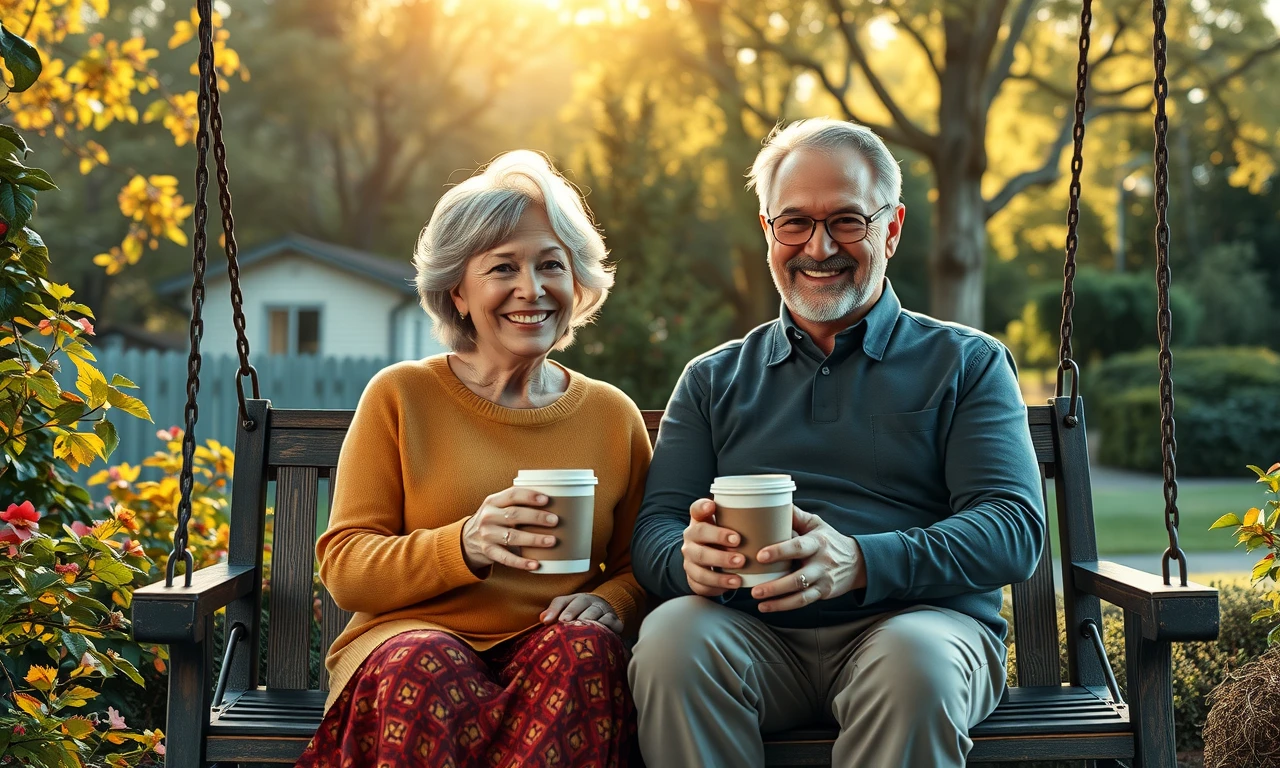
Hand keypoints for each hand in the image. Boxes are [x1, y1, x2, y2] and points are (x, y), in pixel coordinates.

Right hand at [460, 487, 558, 571]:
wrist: (469, 539)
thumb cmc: (494, 519)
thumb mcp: (498, 506)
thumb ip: (517, 502)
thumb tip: (554, 500)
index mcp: (493, 501)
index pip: (512, 495)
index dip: (529, 496)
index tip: (546, 499)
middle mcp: (488, 517)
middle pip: (514, 515)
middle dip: (536, 517)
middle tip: (555, 520)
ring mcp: (487, 535)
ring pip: (512, 536)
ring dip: (534, 539)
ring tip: (551, 541)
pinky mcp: (488, 552)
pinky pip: (506, 558)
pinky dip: (522, 562)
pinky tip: (535, 564)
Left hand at [541, 593, 622, 633]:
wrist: (607, 610)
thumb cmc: (583, 611)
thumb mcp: (568, 607)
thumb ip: (554, 611)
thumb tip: (543, 619)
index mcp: (577, 599)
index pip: (565, 601)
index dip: (560, 608)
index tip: (559, 619)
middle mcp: (591, 602)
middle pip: (582, 603)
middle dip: (574, 612)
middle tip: (568, 624)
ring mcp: (604, 610)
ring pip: (596, 611)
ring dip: (589, 619)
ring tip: (583, 629)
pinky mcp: (615, 620)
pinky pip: (612, 621)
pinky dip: (607, 625)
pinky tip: (601, 631)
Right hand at [681, 498, 747, 597]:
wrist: (708, 562)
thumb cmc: (726, 539)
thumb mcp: (731, 526)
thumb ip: (745, 518)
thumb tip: (782, 509)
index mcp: (700, 521)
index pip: (696, 509)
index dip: (702, 506)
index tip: (713, 506)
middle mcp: (691, 538)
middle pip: (698, 534)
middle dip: (718, 538)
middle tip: (738, 543)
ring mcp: (689, 559)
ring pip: (699, 564)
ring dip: (719, 571)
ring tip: (738, 577)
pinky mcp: (693, 577)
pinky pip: (700, 584)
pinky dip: (717, 586)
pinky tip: (732, 585)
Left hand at [750, 505, 865, 612]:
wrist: (857, 562)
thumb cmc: (829, 540)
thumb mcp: (816, 524)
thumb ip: (795, 516)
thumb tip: (772, 503)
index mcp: (817, 542)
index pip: (797, 547)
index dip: (779, 551)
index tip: (760, 555)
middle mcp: (821, 563)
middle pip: (798, 577)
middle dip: (776, 585)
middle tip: (754, 588)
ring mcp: (823, 580)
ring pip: (800, 593)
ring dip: (777, 599)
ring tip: (758, 599)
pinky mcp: (823, 593)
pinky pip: (803, 602)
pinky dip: (784, 606)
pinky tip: (767, 607)